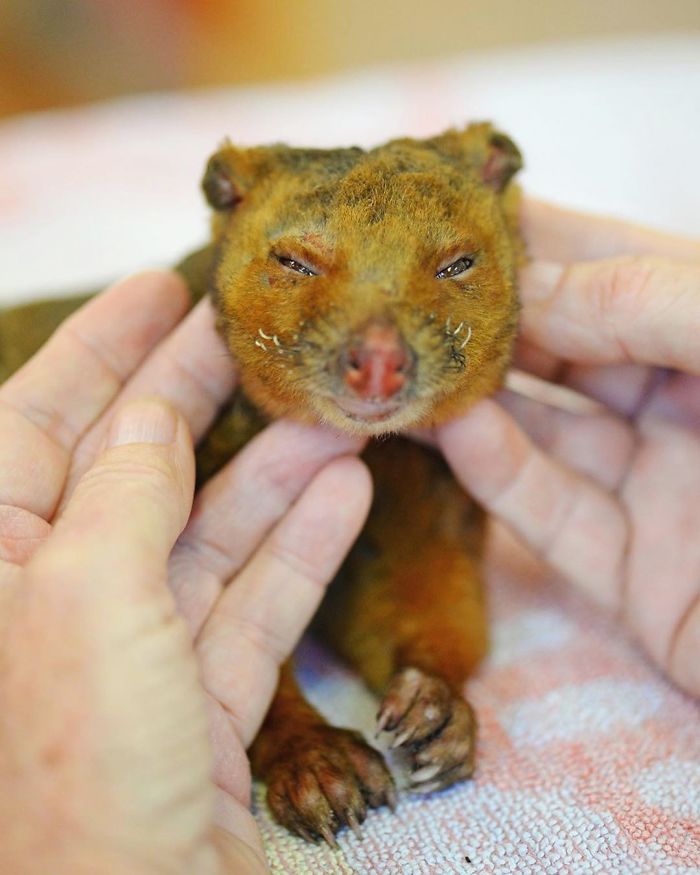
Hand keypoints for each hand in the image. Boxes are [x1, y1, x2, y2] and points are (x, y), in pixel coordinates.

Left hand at [0, 273, 371, 873]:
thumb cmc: (75, 776)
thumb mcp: (89, 602)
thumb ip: (122, 495)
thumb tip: (148, 418)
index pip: (33, 420)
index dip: (100, 347)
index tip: (160, 288)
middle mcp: (52, 599)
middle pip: (130, 468)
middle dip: (192, 398)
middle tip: (253, 334)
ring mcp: (129, 652)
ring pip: (203, 534)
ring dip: (271, 475)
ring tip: (333, 416)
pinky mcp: (195, 700)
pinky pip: (249, 604)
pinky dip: (297, 550)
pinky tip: (344, 493)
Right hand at [436, 201, 699, 696]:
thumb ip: (655, 301)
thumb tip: (530, 284)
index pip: (617, 266)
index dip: (536, 235)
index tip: (449, 216)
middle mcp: (694, 407)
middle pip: (570, 349)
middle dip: (490, 320)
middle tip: (404, 294)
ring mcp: (662, 494)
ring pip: (549, 433)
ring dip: (480, 398)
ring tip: (410, 362)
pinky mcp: (637, 579)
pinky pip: (555, 519)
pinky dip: (502, 475)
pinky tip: (456, 432)